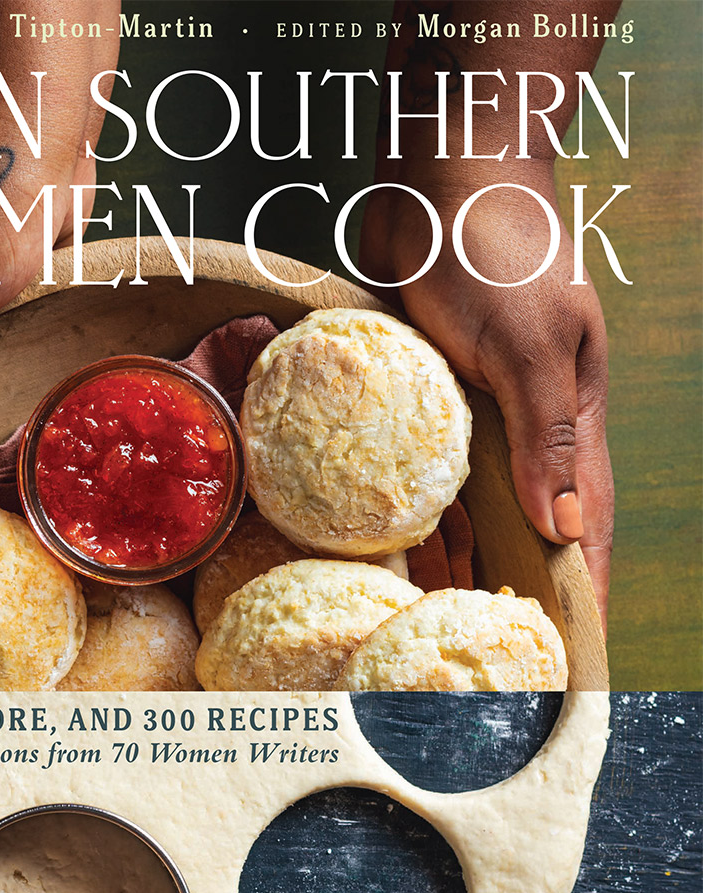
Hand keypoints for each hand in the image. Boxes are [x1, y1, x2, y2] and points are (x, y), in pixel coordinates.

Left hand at [359, 158, 612, 626]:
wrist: (443, 168)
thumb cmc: (495, 247)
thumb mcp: (527, 344)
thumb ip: (545, 434)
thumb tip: (565, 530)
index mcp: (569, 418)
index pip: (581, 527)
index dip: (577, 591)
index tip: (568, 657)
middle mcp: (524, 422)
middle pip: (519, 527)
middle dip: (500, 588)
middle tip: (469, 655)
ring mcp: (472, 405)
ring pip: (463, 500)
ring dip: (445, 552)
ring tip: (415, 615)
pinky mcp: (421, 387)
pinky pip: (412, 461)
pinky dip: (402, 501)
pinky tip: (378, 537)